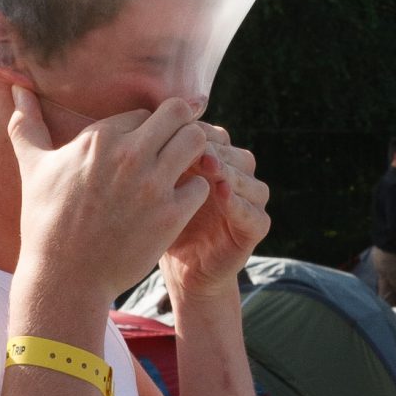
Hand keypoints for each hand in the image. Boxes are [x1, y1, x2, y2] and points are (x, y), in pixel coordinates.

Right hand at [9, 90, 212, 299]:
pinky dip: (194, 191)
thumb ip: (26, 125)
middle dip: (179, 128)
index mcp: (98, 138)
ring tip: (181, 170)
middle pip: (178, 113)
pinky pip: (202, 185)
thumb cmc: (46, 222)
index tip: (143, 148)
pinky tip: (178, 203)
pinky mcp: (170, 216)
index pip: (143, 112)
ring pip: (197, 142)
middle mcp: (128, 155)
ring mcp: (152, 185)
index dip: (145, 130)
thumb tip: (15, 89)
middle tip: (173, 150)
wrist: (64, 278)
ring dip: (194, 153)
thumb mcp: (33, 168)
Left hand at [162, 125, 269, 295]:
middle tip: (192, 144)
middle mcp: (238, 178)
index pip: (212, 136)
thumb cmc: (161, 226)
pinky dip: (239, 202)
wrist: (181, 270)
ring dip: (228, 170)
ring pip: (248, 177)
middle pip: (233, 152)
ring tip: (208, 164)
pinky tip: (221, 192)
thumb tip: (138, 125)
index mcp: (216, 164)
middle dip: (212, 148)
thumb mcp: (157, 190)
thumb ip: (157, 162)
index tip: (171, 131)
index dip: (194, 132)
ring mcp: (251, 202)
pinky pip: (254, 212)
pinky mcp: (256, 228)